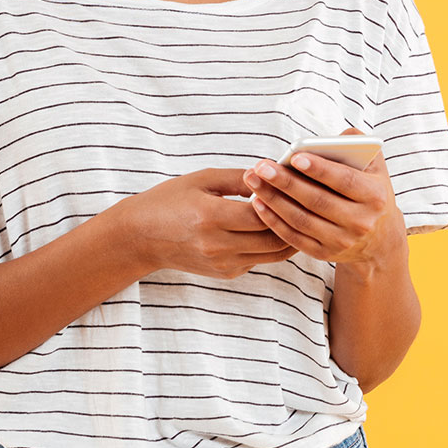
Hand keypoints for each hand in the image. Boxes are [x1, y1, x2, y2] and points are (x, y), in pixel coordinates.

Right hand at [123, 167, 298, 278]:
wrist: (142, 237)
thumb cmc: (169, 202)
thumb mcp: (202, 180)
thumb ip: (238, 177)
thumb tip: (271, 174)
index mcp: (210, 217)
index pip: (261, 213)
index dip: (281, 199)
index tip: (292, 185)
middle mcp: (218, 246)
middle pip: (273, 238)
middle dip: (292, 220)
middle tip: (305, 202)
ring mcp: (223, 264)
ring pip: (273, 254)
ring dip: (288, 236)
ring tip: (299, 215)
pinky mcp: (226, 273)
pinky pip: (260, 260)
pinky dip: (271, 245)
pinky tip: (276, 228)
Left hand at [242, 127, 407, 268]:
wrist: (379, 239)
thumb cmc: (369, 192)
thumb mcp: (375, 167)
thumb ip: (356, 145)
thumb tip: (331, 138)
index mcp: (375, 196)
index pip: (344, 181)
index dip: (319, 169)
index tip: (295, 157)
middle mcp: (361, 222)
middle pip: (317, 201)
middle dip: (286, 183)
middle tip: (261, 166)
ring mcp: (342, 241)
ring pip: (301, 220)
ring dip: (273, 200)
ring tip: (253, 180)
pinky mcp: (324, 254)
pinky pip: (293, 238)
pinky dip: (273, 221)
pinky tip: (258, 203)